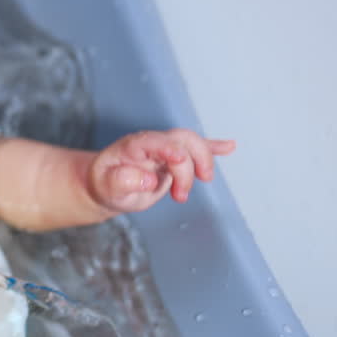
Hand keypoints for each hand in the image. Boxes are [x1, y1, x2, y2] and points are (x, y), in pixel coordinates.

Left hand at [89, 129, 234, 212]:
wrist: (107, 185)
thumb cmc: (105, 185)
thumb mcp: (106, 187)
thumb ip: (123, 181)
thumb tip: (149, 179)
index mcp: (132, 146)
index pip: (154, 141)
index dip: (169, 148)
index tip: (179, 160)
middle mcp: (151, 143)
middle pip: (180, 140)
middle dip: (188, 166)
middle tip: (181, 195)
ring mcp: (165, 148)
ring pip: (192, 143)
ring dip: (202, 161)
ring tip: (201, 182)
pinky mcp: (175, 158)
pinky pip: (197, 148)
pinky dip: (214, 147)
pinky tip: (230, 146)